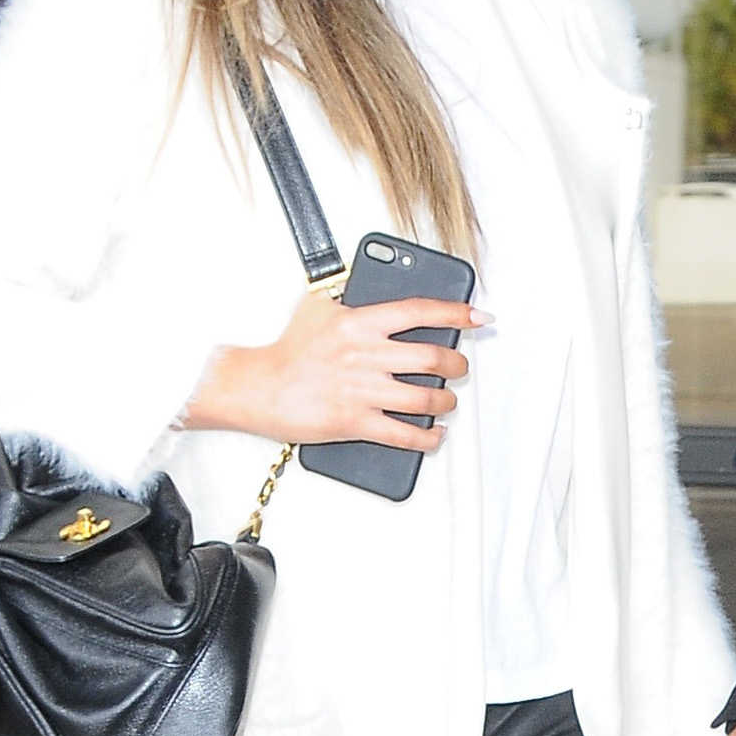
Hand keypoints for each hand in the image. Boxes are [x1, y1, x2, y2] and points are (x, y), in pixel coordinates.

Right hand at [181, 292, 478, 452]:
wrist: (257, 387)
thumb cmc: (286, 350)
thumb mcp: (317, 308)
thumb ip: (351, 303)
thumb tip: (379, 298)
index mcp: (360, 322)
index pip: (420, 311)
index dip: (456, 312)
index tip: (479, 316)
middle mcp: (366, 355)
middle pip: (432, 358)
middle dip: (456, 364)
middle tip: (459, 367)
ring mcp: (362, 390)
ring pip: (425, 397)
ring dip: (445, 401)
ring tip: (447, 401)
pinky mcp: (355, 422)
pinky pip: (404, 434)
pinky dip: (427, 437)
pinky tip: (434, 434)